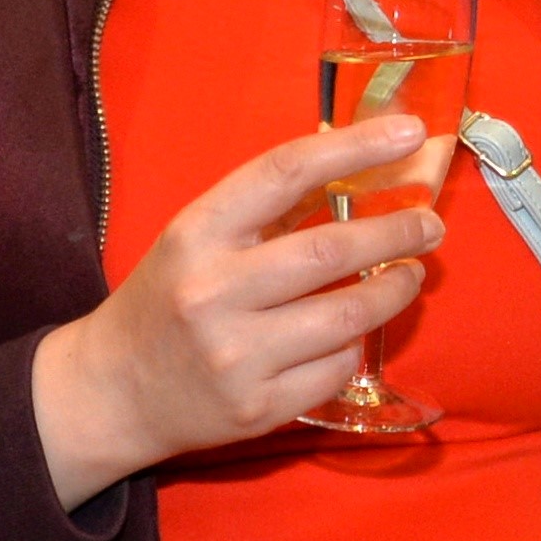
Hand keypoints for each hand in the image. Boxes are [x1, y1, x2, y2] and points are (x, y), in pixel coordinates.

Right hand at [28, 117, 448, 503]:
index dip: (356, 146)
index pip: (287, 171)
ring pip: (347, 314)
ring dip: (395, 289)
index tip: (409, 132)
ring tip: (411, 273)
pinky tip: (357, 330)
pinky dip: (356, 344)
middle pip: (332, 249)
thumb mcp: (196, 239)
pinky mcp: (257, 408)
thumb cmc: (165, 301)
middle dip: (397, 231)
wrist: (110, 392)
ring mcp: (236, 355)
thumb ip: (267, 210)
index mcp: (197, 233)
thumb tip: (359, 167)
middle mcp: (213, 291)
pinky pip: (337, 368)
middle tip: (430, 224)